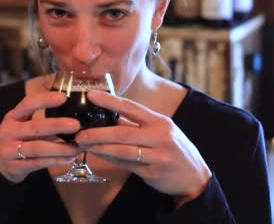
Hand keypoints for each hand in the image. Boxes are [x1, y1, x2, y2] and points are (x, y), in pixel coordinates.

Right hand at [0, 91, 81, 182]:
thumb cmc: (16, 137)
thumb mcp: (21, 122)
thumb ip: (40, 116)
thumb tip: (71, 109)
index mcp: (12, 117)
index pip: (27, 104)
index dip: (44, 100)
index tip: (63, 97)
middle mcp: (8, 132)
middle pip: (34, 127)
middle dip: (57, 126)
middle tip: (76, 125)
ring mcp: (10, 150)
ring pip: (37, 148)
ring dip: (60, 148)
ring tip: (76, 147)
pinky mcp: (15, 167)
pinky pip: (38, 163)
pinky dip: (55, 161)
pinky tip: (69, 158)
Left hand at [74, 90, 211, 200]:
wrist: (195, 177)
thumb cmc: (172, 150)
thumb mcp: (160, 132)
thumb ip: (136, 125)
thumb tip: (108, 116)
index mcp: (160, 121)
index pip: (132, 107)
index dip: (110, 101)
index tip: (91, 95)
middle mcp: (160, 136)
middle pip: (123, 132)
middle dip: (98, 132)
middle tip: (79, 132)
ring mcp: (158, 155)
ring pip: (123, 150)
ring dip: (100, 147)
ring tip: (83, 144)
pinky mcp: (154, 172)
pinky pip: (127, 164)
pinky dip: (110, 159)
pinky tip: (97, 155)